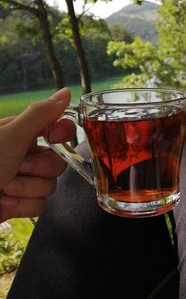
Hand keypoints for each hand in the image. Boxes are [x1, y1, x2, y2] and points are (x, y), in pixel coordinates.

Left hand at [0, 88, 69, 222]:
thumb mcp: (10, 136)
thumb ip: (40, 114)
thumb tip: (66, 92)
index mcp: (20, 133)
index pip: (56, 127)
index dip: (62, 133)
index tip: (54, 138)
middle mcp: (23, 154)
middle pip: (57, 161)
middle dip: (38, 169)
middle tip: (18, 168)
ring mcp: (22, 180)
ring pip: (50, 185)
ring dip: (27, 189)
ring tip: (4, 188)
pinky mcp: (19, 203)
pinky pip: (40, 205)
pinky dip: (21, 205)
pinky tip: (2, 203)